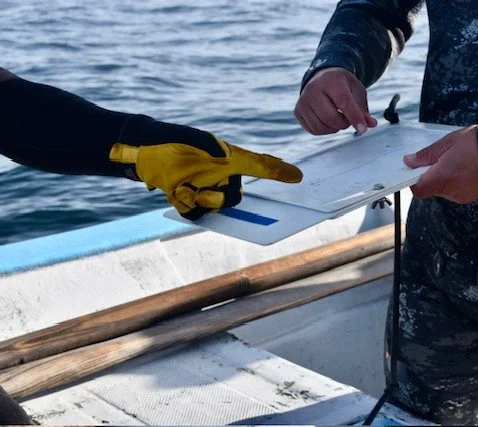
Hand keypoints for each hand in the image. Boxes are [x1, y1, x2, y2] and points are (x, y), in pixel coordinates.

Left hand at [109, 120, 302, 219]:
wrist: (140, 151)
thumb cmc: (165, 140)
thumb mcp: (186, 138)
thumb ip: (207, 144)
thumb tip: (225, 154)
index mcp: (227, 157)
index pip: (258, 165)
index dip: (278, 171)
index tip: (297, 176)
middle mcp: (222, 174)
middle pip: (235, 197)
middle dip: (217, 198)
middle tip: (193, 190)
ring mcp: (208, 188)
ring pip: (216, 208)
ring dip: (197, 201)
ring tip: (179, 187)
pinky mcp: (193, 199)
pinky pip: (198, 214)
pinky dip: (185, 205)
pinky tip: (173, 190)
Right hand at [294, 67, 376, 134]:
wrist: (322, 77)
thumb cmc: (341, 85)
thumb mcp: (356, 91)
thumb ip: (363, 109)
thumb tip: (371, 124)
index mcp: (332, 80)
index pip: (343, 102)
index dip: (354, 117)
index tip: (362, 129)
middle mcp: (314, 89)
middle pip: (330, 118)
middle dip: (344, 124)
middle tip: (348, 119)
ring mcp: (303, 100)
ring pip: (321, 127)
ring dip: (334, 128)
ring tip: (338, 118)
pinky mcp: (298, 111)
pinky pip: (313, 130)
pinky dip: (325, 131)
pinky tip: (328, 121)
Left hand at [403, 125, 477, 203]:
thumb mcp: (449, 142)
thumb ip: (427, 154)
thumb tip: (409, 162)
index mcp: (443, 177)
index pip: (418, 190)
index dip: (413, 180)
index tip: (415, 169)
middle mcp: (451, 191)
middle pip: (430, 189)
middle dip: (431, 175)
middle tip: (441, 158)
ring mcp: (462, 196)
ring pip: (442, 190)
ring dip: (443, 178)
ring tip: (456, 161)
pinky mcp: (471, 197)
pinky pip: (454, 191)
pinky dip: (454, 181)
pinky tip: (464, 167)